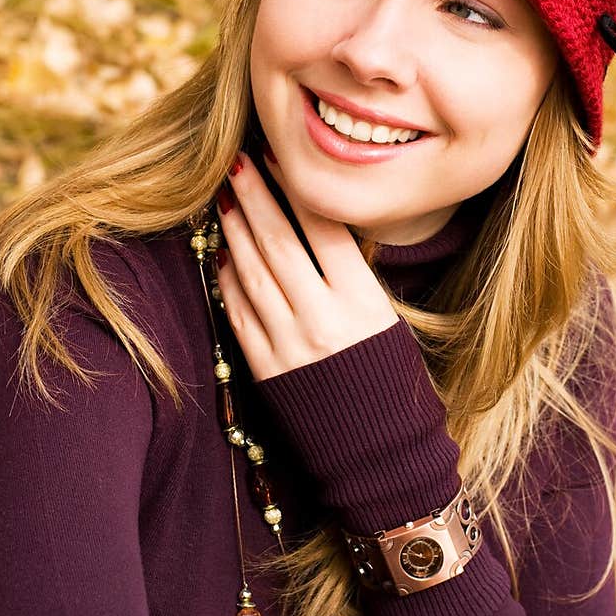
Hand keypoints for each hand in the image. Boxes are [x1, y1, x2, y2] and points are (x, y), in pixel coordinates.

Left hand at [214, 149, 399, 381]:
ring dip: (235, 232)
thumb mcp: (387, 321)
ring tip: (224, 199)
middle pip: (279, 244)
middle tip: (237, 164)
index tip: (280, 161)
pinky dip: (229, 280)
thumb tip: (316, 230)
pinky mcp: (267, 370)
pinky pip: (240, 314)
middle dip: (255, 198)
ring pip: (253, 274)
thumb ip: (353, 279)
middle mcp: (323, 320)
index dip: (297, 191)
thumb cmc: (393, 383)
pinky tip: (221, 254)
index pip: (323, 231)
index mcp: (362, 303)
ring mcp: (290, 345)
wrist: (381, 454)